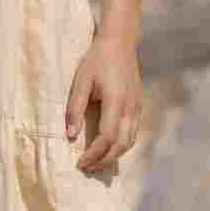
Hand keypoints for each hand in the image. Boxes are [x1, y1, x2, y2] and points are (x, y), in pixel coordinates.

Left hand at [65, 30, 142, 171]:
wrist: (120, 42)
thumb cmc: (97, 60)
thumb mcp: (80, 81)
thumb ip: (75, 109)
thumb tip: (70, 135)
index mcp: (115, 101)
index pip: (107, 137)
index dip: (94, 154)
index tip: (80, 162)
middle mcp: (130, 107)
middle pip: (121, 145)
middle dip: (104, 160)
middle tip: (87, 168)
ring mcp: (137, 107)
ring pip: (130, 141)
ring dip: (114, 156)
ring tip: (97, 162)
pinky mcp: (138, 106)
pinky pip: (133, 133)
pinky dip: (121, 145)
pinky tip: (108, 147)